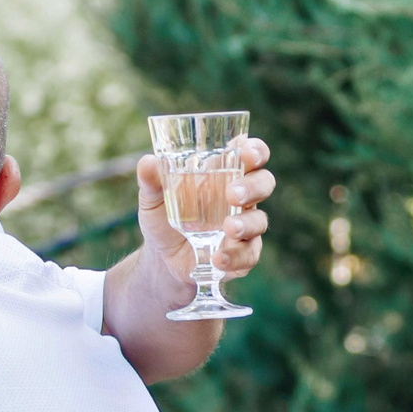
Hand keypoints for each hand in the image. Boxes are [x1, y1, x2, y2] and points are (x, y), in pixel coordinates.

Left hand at [134, 136, 272, 290]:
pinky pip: (249, 255)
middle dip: (253, 187)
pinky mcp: (242, 254)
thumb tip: (148, 162)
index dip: (256, 151)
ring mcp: (244, 227)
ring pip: (260, 221)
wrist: (162, 261)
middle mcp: (241, 198)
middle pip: (264, 183)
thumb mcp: (153, 199)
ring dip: (247, 224)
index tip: (247, 153)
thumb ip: (151, 181)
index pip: (252, 155)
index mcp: (225, 174)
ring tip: (228, 228)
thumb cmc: (164, 219)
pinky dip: (235, 257)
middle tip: (233, 194)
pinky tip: (218, 258)